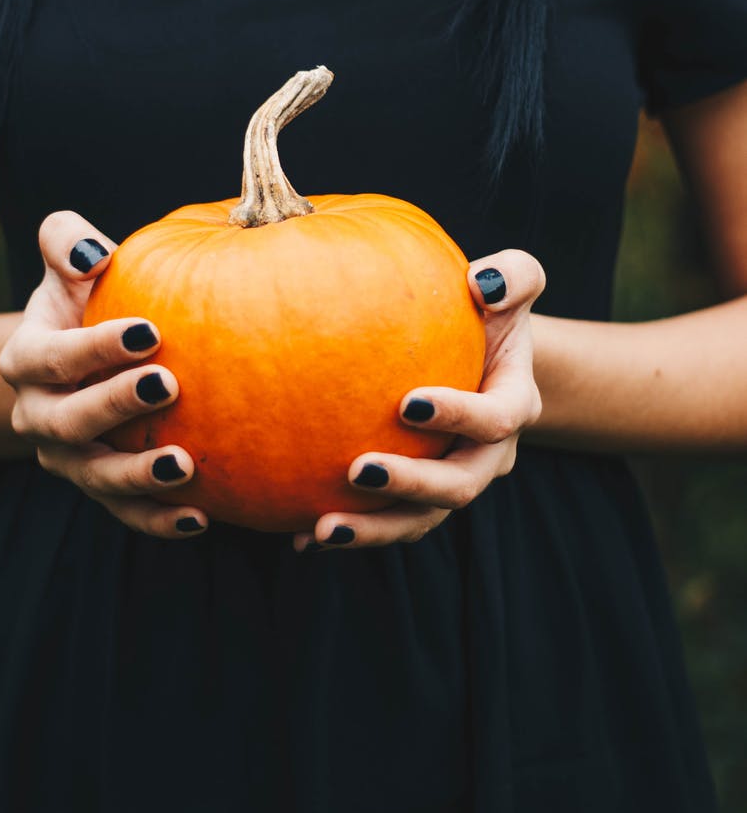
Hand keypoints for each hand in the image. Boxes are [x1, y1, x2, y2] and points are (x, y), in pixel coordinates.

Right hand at [0, 211, 206, 538]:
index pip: (51, 356)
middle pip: (67, 422)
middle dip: (114, 406)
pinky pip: (126, 514)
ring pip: (94, 477)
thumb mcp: (68, 265)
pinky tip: (200, 517)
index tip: (148, 331)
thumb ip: (66, 240)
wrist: (77, 362)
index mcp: (25, 360)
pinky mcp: (100, 489)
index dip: (94, 347)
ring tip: (184, 465)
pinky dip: (158, 521)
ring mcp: (67, 459)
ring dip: (136, 476)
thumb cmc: (84, 300)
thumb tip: (95, 251)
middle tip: (168, 384)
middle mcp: (37, 415)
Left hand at [293, 249, 545, 551]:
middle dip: (411, 484)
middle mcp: (489, 454)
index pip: (495, 419)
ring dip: (374, 529)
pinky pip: (387, 523)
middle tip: (357, 470)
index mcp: (514, 404)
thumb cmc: (487, 308)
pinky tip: (298, 536)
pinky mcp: (420, 498)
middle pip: (459, 485)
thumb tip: (482, 281)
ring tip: (322, 529)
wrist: (480, 353)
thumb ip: (513, 275)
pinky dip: (351, 533)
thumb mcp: (511, 282)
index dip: (458, 416)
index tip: (407, 403)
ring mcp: (454, 480)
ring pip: (421, 520)